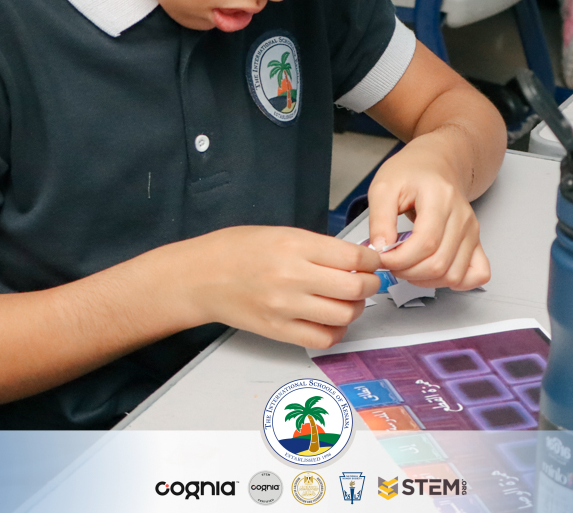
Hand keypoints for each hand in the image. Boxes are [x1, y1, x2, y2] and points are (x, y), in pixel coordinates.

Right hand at [178, 226, 381, 349]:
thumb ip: (318, 246)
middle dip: (370, 284)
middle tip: (367, 280)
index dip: (371, 260)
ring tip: (348, 300)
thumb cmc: (235, 251)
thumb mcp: (281, 233)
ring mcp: (285, 307)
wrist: (200, 277)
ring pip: (344, 315)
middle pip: (355, 287)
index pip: (353, 256)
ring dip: (355, 308)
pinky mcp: (278, 331)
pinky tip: (331, 320)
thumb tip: (354, 259)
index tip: (372, 261)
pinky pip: (322, 339)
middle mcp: (292, 277)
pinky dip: (336, 331)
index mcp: (294, 246)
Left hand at [366, 140, 490, 290]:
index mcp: (440, 198)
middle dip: (408, 272)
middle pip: (439, 264)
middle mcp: (462, 216)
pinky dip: (455, 282)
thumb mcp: (383, 187)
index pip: (425, 243)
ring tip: (409, 264)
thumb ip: (379, 219)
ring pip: (454, 275)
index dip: (400, 259)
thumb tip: (380, 250)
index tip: (382, 257)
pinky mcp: (476, 242)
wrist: (436, 164)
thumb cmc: (411, 173)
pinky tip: (434, 272)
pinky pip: (477, 274)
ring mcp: (472, 231)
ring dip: (426, 280)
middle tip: (392, 262)